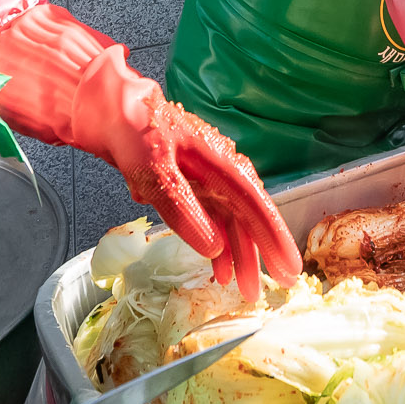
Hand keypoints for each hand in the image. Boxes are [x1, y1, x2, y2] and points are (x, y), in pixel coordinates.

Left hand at [90, 81, 300, 301]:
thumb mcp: (156, 174)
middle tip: (280, 285)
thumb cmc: (137, 136)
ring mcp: (208, 180)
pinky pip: (214, 220)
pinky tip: (219, 267)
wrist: (115, 113)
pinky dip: (218, 243)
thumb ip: (184, 210)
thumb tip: (214, 249)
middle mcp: (222, 172)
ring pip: (232, 222)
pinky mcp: (194, 187)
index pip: (254, 204)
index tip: (290, 266)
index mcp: (220, 163)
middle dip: (263, 253)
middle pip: (249, 216)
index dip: (273, 237)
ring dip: (240, 254)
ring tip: (244, 290)